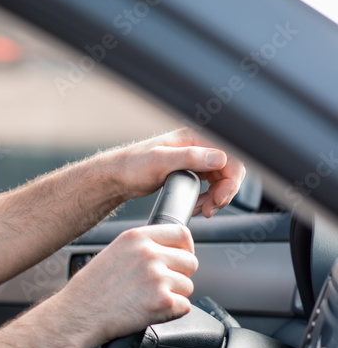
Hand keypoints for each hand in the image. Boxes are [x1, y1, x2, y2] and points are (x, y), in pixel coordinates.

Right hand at [48, 224, 197, 347]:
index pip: (181, 233)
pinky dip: (170, 313)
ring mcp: (157, 277)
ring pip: (187, 286)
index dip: (185, 248)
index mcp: (136, 238)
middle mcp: (149, 253)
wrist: (77, 315)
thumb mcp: (113, 253)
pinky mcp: (163, 301)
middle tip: (158, 287)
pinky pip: (184, 306)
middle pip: (190, 262)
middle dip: (180, 276)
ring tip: (146, 300)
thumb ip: (141, 248)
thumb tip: (168, 253)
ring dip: (173, 296)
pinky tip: (148, 311)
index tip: (181, 257)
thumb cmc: (90, 290)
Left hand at [115, 127, 245, 217]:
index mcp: (195, 137)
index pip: (231, 156)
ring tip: (202, 210)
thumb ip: (190, 158)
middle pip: (229, 170)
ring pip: (221, 180)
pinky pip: (211, 185)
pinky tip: (197, 206)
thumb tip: (219, 158)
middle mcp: (199, 146)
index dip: (231, 180)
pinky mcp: (191, 171)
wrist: (117, 177)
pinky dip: (208, 198)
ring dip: (216, 198)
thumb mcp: (160, 161)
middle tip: (210, 209)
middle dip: (224, 192)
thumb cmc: (132, 166)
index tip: (219, 198)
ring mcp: (195, 159)